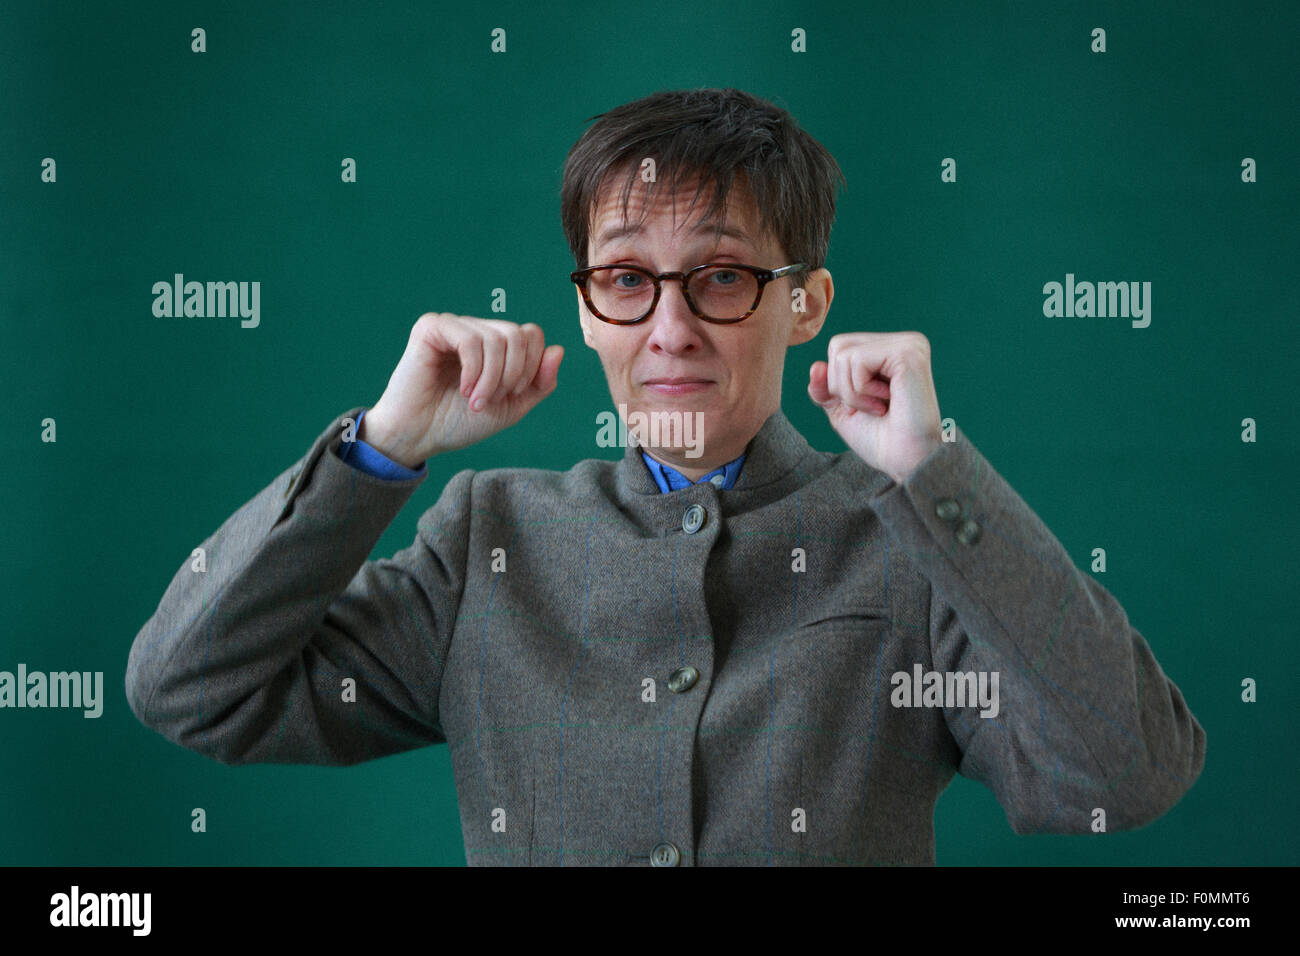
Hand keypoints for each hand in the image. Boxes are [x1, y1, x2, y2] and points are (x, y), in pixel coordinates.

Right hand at [361, 313, 563, 466]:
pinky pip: (471, 340)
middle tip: (491, 400)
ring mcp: (454, 326)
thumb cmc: (460, 421)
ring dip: (492, 378)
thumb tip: (559, 349)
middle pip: (519, 333)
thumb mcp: (512, 407)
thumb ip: (539, 383)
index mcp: (495, 344)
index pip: (531, 334)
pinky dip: (473, 371)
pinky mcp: (432, 328)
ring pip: (498, 338)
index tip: (510, 395)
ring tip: (475, 401)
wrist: (420, 437)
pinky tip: (463, 390)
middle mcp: (476, 329)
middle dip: (513, 374)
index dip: (531, 367)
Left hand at [807, 331, 941, 483]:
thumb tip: (815, 365)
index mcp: (891, 350)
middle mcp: (903, 342)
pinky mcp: (908, 352)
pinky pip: (856, 360)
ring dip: (852, 392)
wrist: (907, 462)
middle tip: (872, 407)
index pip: (839, 347)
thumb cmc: (881, 440)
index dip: (836, 382)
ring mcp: (908, 344)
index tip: (863, 406)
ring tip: (880, 407)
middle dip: (841, 385)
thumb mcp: (842, 409)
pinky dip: (861, 390)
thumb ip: (825, 386)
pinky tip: (887, 402)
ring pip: (844, 354)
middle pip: (838, 345)